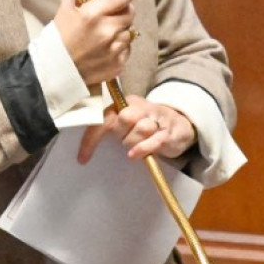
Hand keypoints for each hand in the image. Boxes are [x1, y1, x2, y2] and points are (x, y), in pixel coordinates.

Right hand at [52, 0, 135, 86]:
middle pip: (130, 12)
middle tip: (108, 16)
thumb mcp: (68, 8)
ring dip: (120, 30)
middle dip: (121, 11)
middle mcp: (108, 30)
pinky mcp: (119, 64)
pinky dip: (120, 47)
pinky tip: (105, 49)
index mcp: (94, 14)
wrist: (54, 71)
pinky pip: (127, 49)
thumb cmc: (59, 37)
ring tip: (104, 35)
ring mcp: (115, 49)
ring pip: (130, 31)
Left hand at [78, 95, 196, 163]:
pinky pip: (155, 139)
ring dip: (135, 142)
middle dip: (121, 134)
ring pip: (142, 128)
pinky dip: (144, 148)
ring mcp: (157, 117)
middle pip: (126, 117)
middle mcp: (140, 107)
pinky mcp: (169, 130)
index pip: (104, 117)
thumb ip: (110, 126)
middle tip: (124, 140)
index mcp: (125, 104)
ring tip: (137, 146)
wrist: (180, 125)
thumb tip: (84, 144)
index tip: (83, 159)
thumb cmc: (147, 126)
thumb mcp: (126, 124)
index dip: (92, 138)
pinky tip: (135, 155)